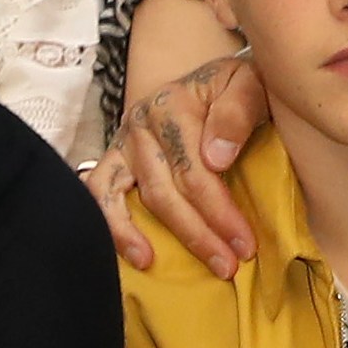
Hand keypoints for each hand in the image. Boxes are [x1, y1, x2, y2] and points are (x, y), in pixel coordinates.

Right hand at [94, 51, 272, 275]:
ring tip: (160, 264)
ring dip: (143, 236)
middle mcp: (141, 123)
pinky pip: (97, 194)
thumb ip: (238, 112)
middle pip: (164, 189)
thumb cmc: (235, 89)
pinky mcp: (111, 159)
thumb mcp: (250, 84)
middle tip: (227, 267)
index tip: (245, 246)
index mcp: (173, 105)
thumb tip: (216, 158)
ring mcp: (122, 143)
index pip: (195, 169)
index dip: (220, 212)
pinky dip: (111, 225)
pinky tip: (134, 255)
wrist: (211, 80)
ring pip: (126, 197)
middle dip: (196, 234)